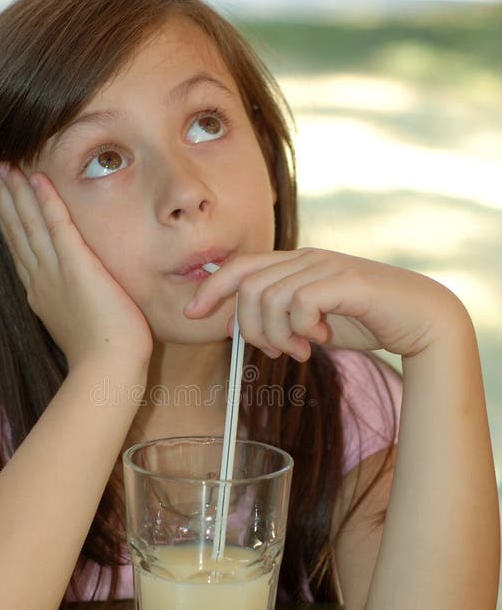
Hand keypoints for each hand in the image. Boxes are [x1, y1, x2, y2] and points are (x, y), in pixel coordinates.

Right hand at [0, 160, 152, 369]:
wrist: (108, 369)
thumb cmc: (104, 355)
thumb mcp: (80, 324)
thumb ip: (74, 305)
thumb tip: (79, 299)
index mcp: (41, 293)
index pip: (20, 247)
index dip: (7, 219)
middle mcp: (41, 280)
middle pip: (16, 230)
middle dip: (1, 197)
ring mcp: (56, 273)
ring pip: (29, 223)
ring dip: (14, 192)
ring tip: (0, 165)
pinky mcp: (77, 267)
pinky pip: (58, 226)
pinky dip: (46, 201)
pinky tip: (36, 178)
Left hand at [184, 248, 465, 360]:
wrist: (419, 318)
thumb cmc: (365, 321)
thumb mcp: (311, 324)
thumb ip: (280, 321)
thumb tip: (238, 328)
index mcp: (296, 264)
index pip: (240, 267)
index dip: (211, 289)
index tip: (191, 314)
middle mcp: (307, 259)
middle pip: (248, 287)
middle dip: (250, 328)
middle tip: (275, 351)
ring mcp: (326, 266)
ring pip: (270, 297)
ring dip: (277, 334)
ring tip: (299, 349)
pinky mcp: (345, 281)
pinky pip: (301, 302)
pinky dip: (302, 328)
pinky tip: (319, 339)